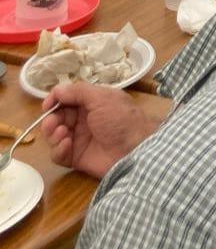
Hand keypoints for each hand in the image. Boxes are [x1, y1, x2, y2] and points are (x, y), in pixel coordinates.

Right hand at [40, 83, 166, 178]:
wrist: (135, 148)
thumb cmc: (121, 118)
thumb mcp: (102, 98)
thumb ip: (78, 92)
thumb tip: (57, 90)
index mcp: (90, 103)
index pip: (65, 99)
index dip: (54, 100)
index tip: (47, 105)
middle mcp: (82, 120)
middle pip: (56, 118)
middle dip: (51, 119)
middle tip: (53, 123)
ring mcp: (79, 139)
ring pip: (54, 136)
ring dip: (53, 134)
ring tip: (63, 133)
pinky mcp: (77, 158)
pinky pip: (59, 155)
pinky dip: (58, 150)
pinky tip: (66, 144)